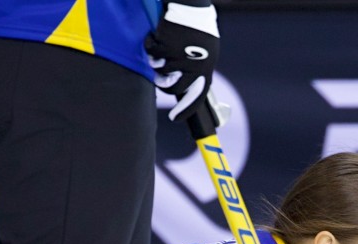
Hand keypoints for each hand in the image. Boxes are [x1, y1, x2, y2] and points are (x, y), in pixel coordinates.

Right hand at [145, 0, 219, 121]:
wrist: (191, 6)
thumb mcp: (206, 51)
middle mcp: (193, 66)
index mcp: (206, 68)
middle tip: (160, 78)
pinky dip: (151, 45)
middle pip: (172, 88)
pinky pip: (151, 54)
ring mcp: (178, 57)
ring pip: (159, 70)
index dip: (186, 109)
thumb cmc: (198, 27)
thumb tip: (186, 87)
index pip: (197, 96)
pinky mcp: (165, 47)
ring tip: (163, 48)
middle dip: (163, 84)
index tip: (174, 118)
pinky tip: (158, 36)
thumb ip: (199, 68)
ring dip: (156, 61)